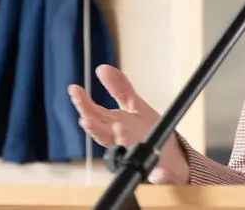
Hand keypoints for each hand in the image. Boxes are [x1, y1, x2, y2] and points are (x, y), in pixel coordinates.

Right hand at [68, 64, 189, 184]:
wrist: (169, 157)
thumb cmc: (146, 131)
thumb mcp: (134, 105)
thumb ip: (119, 88)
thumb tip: (102, 68)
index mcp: (114, 127)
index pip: (94, 115)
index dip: (83, 104)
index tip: (75, 90)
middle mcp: (120, 142)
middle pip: (102, 134)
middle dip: (93, 126)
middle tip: (85, 118)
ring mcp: (137, 157)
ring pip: (123, 153)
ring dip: (120, 140)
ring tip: (119, 127)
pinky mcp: (156, 172)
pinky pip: (158, 175)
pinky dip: (158, 174)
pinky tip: (159, 171)